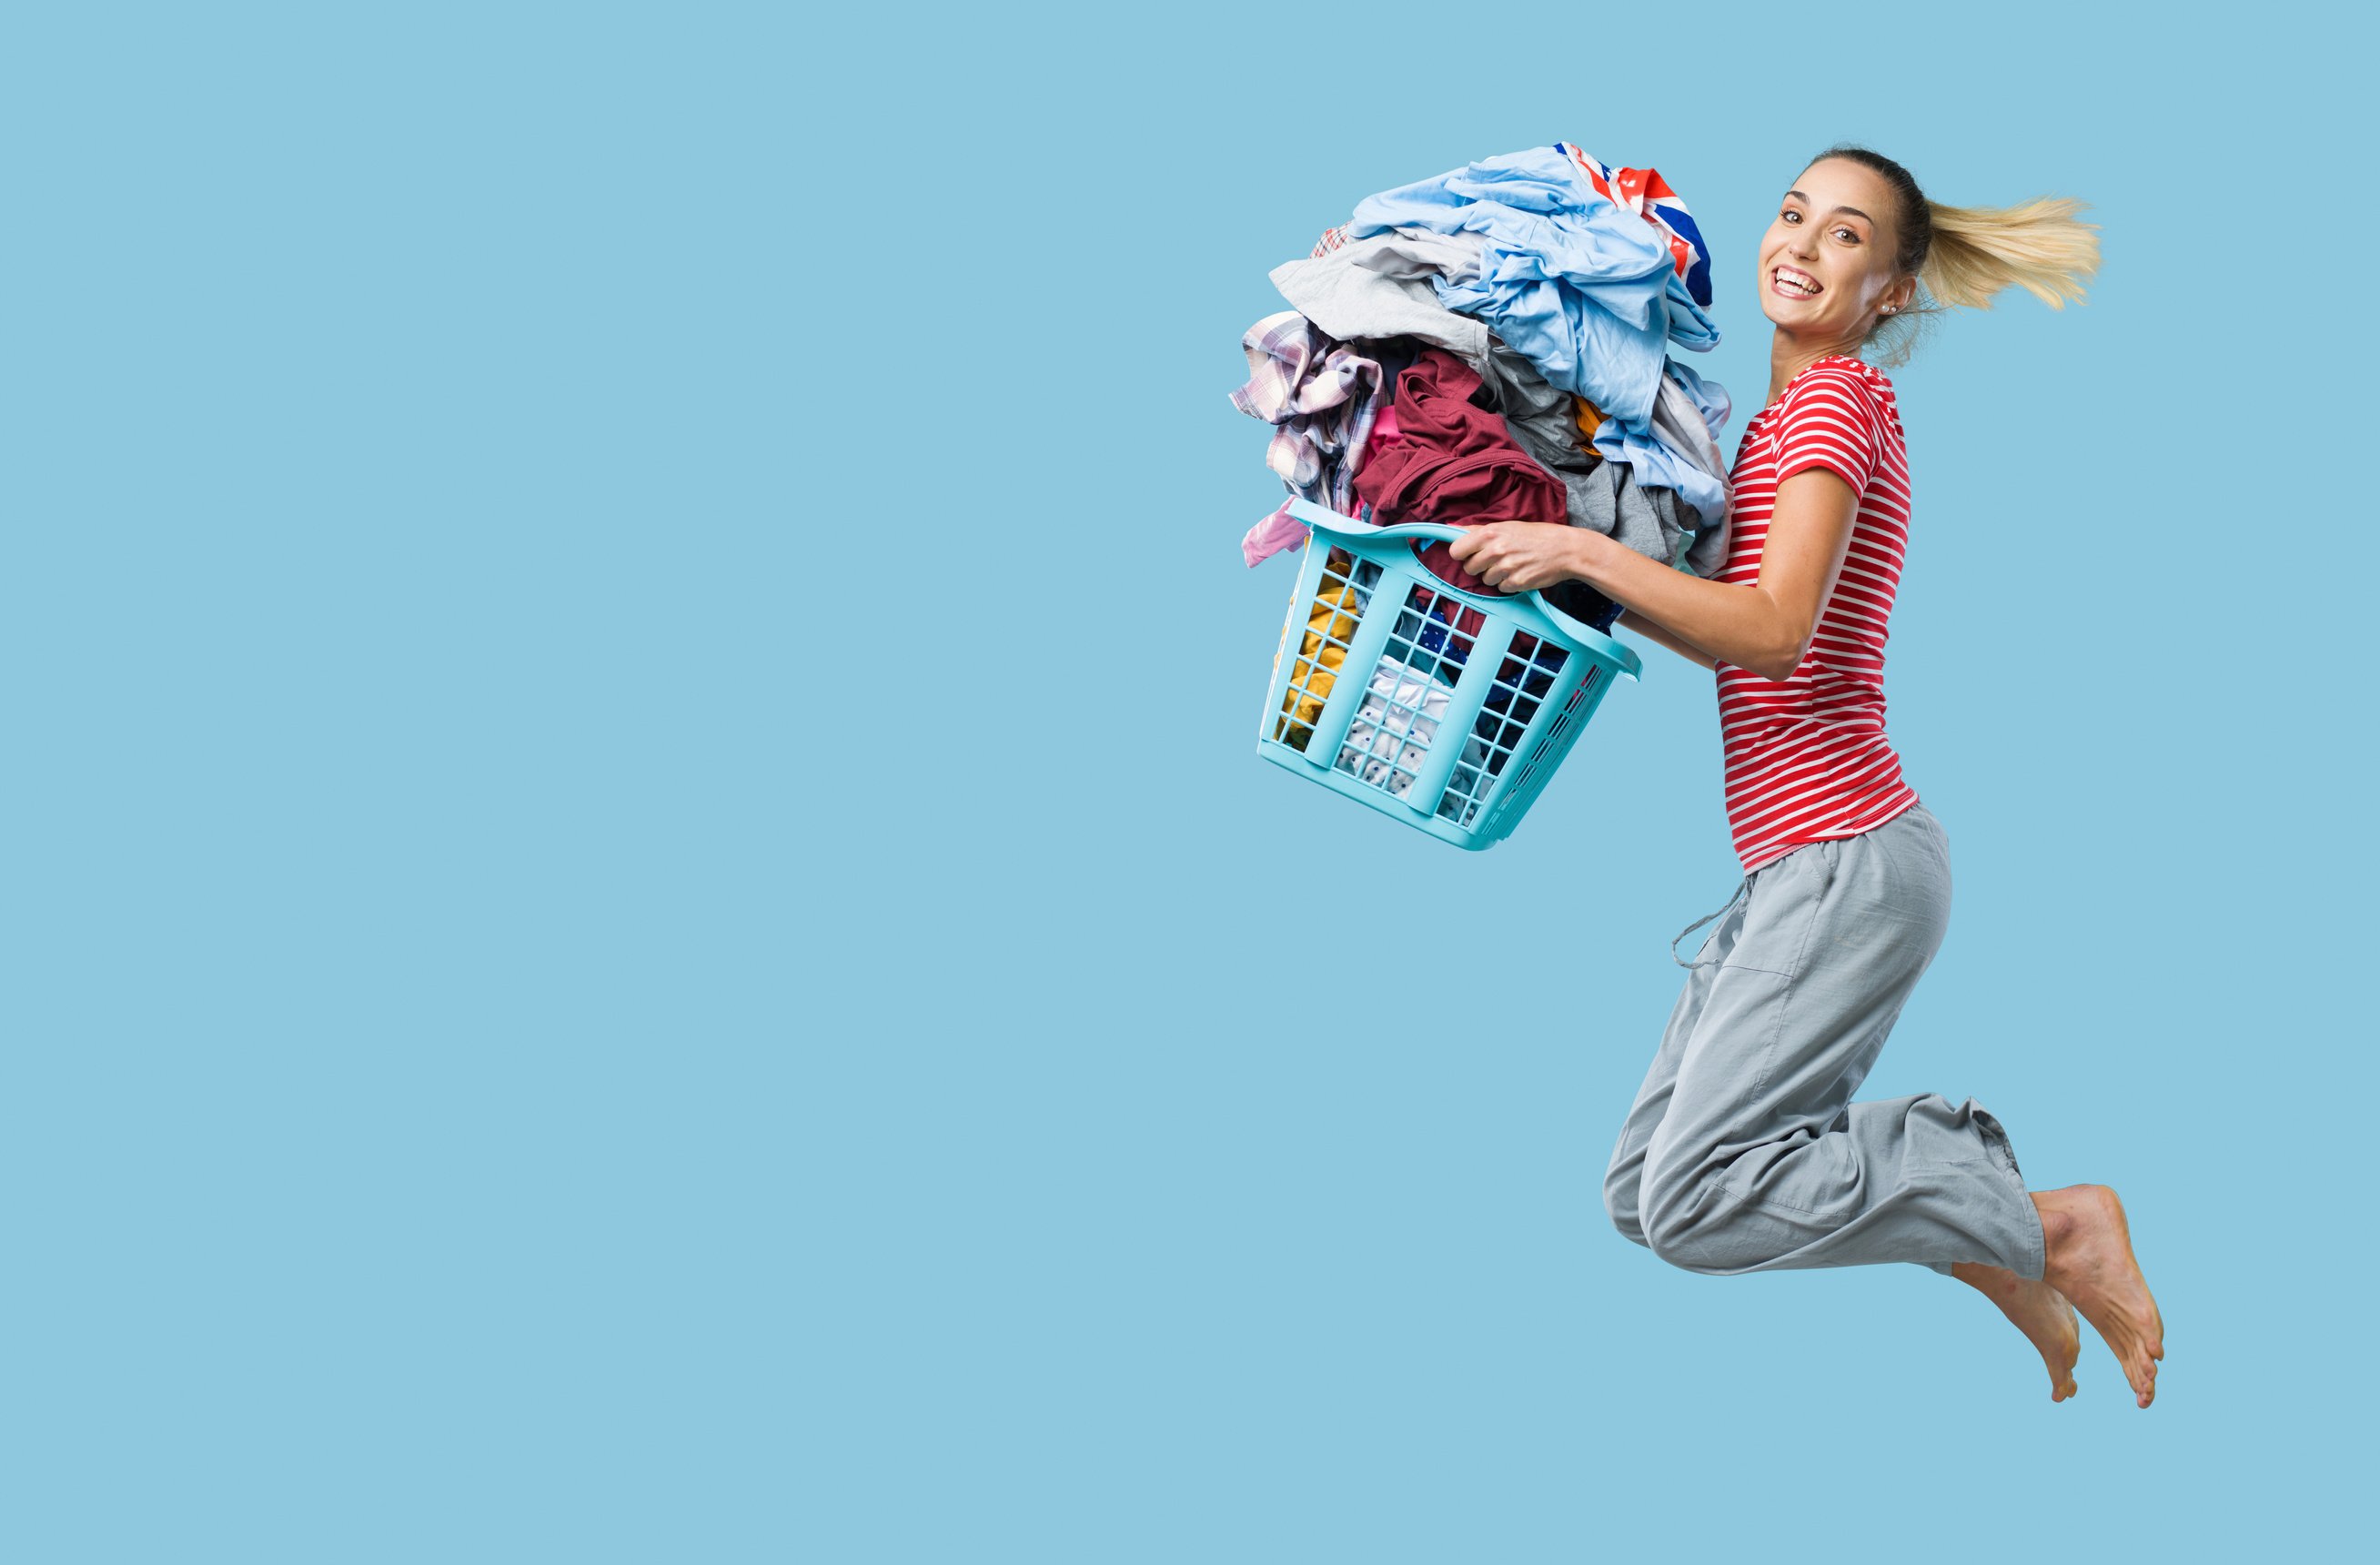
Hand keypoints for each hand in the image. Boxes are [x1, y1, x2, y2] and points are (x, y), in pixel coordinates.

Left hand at [1444, 522, 1582, 593]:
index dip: (1462, 554)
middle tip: (1496, 559)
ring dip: (1496, 575)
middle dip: (1480, 566)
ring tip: (1513, 564)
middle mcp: (1495, 550)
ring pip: (1485, 580)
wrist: (1565, 549)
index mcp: (1490, 533)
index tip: (1470, 553)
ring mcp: (1506, 568)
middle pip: (1469, 568)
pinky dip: (1509, 583)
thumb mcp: (1507, 526)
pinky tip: (1521, 572)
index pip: (1456, 550)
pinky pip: (1501, 588)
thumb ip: (1477, 530)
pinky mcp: (1516, 583)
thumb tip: (1451, 529)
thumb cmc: (1536, 535)